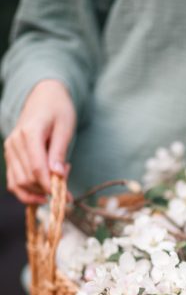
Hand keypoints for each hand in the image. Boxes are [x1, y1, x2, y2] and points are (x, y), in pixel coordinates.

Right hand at [3, 79, 75, 203]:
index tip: (65, 197)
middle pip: (28, 178)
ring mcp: (10, 150)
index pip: (37, 168)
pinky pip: (13, 182)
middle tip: (66, 182)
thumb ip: (59, 152)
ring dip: (38, 192)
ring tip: (56, 183)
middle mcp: (15, 142)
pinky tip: (41, 195)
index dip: (50, 186)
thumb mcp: (65, 128)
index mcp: (30, 133)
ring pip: (19, 183)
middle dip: (48, 188)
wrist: (43, 98)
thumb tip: (58, 174)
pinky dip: (26, 193)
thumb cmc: (58, 110)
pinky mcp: (10, 156)